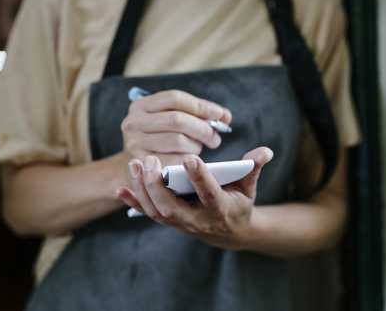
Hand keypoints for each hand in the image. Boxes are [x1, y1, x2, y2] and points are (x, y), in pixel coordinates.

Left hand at [116, 147, 273, 249]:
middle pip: (173, 207)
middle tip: (150, 160)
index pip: (209, 193)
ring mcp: (180, 222)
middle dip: (158, 185)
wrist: (228, 233)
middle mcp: (197, 219)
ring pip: (157, 210)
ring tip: (136, 163)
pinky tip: (120, 188)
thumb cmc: (238, 203)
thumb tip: (265, 151)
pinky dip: (134, 201)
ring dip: (143, 189)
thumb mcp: (249, 188)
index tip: (189, 156)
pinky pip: (148, 213)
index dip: (200, 177)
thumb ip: (253, 169)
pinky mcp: (168, 221)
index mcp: (220, 208)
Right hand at [120, 90, 231, 166]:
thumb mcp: (172, 120)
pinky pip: (174, 161)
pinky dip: (188, 160)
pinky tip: (191, 161)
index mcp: (140, 105)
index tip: (220, 115)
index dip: (201, 106)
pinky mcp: (142, 165)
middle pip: (177, 120)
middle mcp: (132, 122)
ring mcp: (134, 144)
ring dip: (196, 145)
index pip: (175, 98)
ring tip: (200, 149)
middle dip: (202, 128)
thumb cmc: (161, 139)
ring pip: (178, 141)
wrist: (139, 168)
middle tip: (215, 138)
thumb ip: (198, 114)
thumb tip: (224, 116)